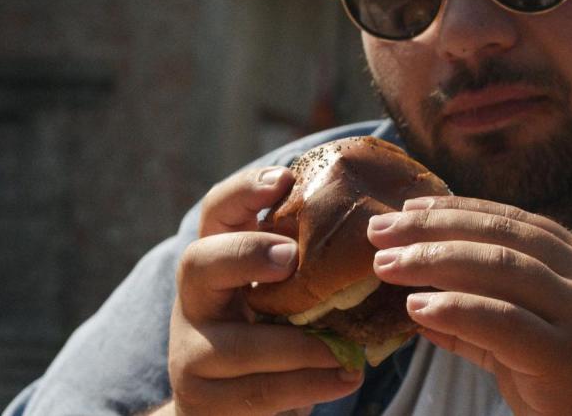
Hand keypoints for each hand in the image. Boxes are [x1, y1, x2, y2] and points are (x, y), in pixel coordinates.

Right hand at [167, 167, 362, 415]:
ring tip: (349, 354)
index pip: (216, 213)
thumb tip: (381, 225)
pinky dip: (307, 386)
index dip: (244, 191)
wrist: (228, 407)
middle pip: (199, 263)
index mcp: (218, 263)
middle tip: (291, 258)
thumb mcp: (282, 296)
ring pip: (239, 346)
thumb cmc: (271, 336)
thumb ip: (308, 268)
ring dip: (301, 347)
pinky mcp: (202, 399)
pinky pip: (258, 393)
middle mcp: (196, 300)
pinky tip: (346, 378)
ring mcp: (191, 351)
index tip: (285, 179)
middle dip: (246, 254)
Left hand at [367, 196, 571, 415]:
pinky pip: (503, 321)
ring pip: (501, 267)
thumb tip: (418, 305)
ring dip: (435, 259)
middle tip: (379, 231)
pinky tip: (416, 306)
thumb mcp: (528, 342)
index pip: (513, 221)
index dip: (457, 210)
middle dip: (434, 228)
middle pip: (501, 236)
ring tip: (386, 263)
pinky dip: (456, 309)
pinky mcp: (569, 355)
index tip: (409, 209)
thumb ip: (480, 320)